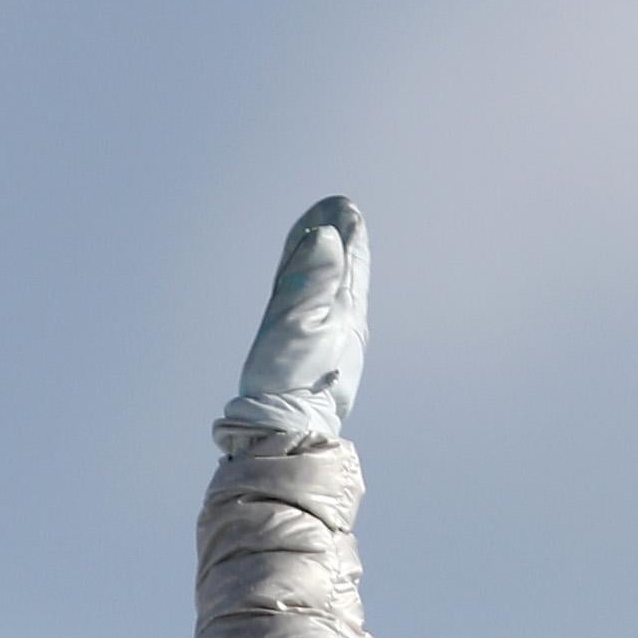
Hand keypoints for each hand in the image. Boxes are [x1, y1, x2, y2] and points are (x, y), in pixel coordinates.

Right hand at [221, 195, 368, 442]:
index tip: (342, 206)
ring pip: (334, 294)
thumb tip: (327, 234)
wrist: (288, 432)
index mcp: (343, 311)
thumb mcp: (300, 320)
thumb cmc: (291, 378)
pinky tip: (319, 300)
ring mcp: (333, 344)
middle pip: (345, 274)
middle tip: (341, 213)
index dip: (345, 232)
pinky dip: (321, 296)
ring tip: (331, 244)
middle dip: (342, 243)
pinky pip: (322, 316)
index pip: (348, 260)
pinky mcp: (319, 361)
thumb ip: (313, 276)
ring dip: (333, 267)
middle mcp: (343, 325)